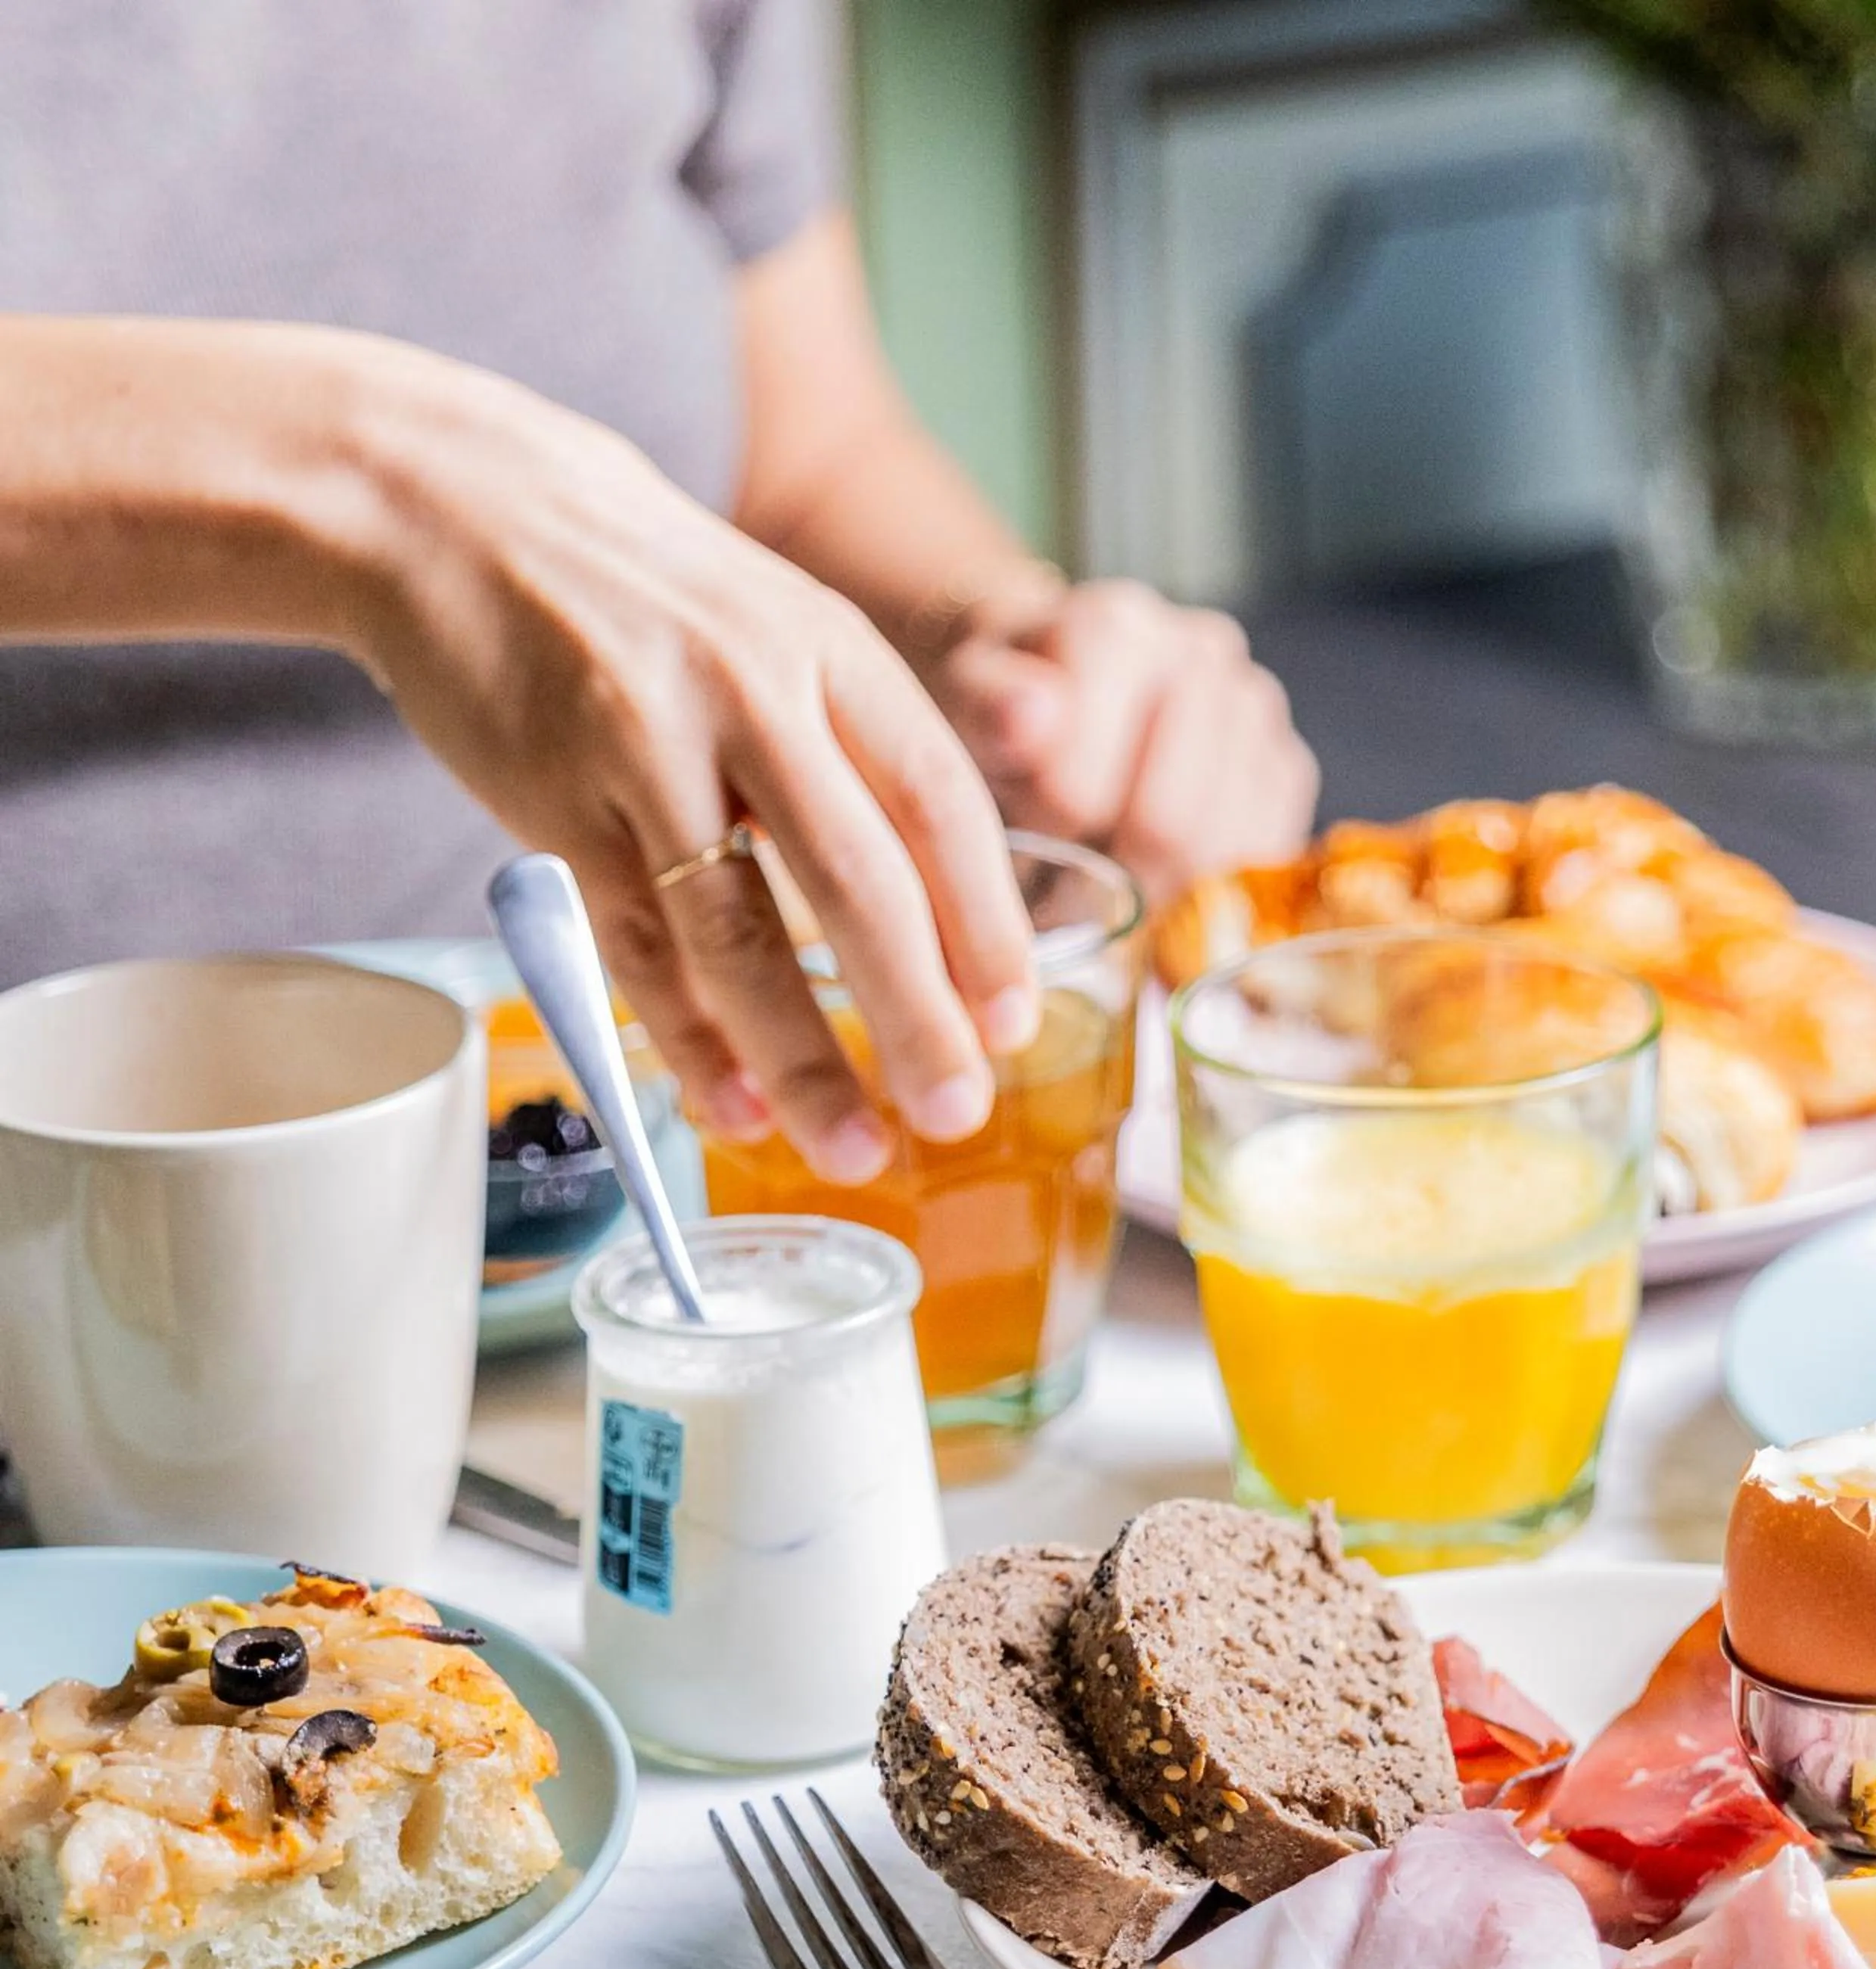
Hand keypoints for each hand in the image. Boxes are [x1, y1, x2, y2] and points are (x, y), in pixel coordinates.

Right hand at [347, 349, 1038, 1181]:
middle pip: (859, 880)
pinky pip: (635, 948)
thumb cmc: (647, 594)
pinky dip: (688, 1039)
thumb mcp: (777, 626)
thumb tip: (940, 909)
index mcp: (830, 648)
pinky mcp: (552, 804)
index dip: (987, 921)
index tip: (1015, 1021)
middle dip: (917, 1013)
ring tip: (852, 1149)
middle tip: (960, 1111)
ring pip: (739, 935)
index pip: (940, 801)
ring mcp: (645, 749)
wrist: (452, 504)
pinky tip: (734, 1106)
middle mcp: (750, 693)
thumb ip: (855, 746)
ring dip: (801, 1058)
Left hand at [928, 577, 1318, 905]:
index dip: (1043, 836)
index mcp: (1114, 629)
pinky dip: (1203, 879)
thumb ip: (988, 708)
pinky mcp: (1287, 766)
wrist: (1055, 684)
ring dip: (1152, 881)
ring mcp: (1257, 708)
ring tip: (1105, 855)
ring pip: (1217, 852)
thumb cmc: (1006, 704)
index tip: (1019, 822)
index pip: (1080, 788)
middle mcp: (1204, 653)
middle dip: (1104, 869)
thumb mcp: (966, 701)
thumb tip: (1030, 717)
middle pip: (1166, 827)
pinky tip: (1155, 858)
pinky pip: (1258, 859)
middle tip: (1061, 860)